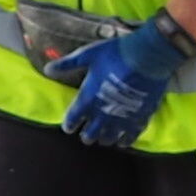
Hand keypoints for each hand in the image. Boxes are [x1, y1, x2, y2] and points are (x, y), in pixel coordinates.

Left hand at [47, 12, 195, 148]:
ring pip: (108, 138)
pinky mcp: (139, 119)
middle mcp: (102, 114)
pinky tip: (123, 141)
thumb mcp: (87, 55)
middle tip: (86, 135)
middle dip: (87, 135)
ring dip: (104, 138)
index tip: (69, 127)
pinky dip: (124, 141)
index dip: (70, 124)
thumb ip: (67, 64)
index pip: (73, 119)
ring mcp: (121, 119)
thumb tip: (48, 69)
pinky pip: (129, 137)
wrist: (147, 56)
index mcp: (87, 99)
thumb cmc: (115, 53)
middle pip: (90, 133)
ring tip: (103, 138)